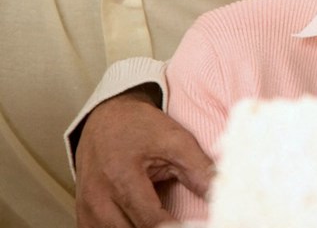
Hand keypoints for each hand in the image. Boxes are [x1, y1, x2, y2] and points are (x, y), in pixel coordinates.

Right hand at [75, 87, 212, 227]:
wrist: (106, 116)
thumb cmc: (140, 127)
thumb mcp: (175, 139)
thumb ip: (199, 169)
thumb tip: (219, 194)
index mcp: (122, 177)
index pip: (151, 221)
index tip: (193, 227)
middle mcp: (98, 197)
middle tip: (181, 225)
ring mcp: (87, 208)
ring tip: (166, 223)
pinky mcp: (82, 214)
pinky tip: (141, 224)